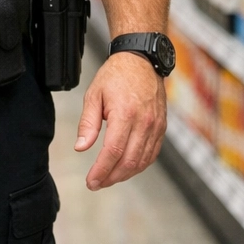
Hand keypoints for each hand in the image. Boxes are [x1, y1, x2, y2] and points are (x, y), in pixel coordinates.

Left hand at [74, 52, 166, 190]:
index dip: (101, 171)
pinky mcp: (162, 127)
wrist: (141, 60)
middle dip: (111, 177)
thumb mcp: (94, 95)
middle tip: (96, 184)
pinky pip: (152, 153)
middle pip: (129, 161)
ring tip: (108, 178)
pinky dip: (139, 165)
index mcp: (125, 114)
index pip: (113, 152)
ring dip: (125, 174)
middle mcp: (144, 122)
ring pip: (142, 161)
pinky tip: (126, 168)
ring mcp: (156, 126)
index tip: (91, 181)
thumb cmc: (115, 76)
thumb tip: (81, 148)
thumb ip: (87, 123)